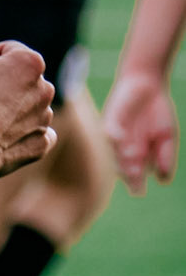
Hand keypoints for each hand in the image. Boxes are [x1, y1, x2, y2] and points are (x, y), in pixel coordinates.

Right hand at [0, 9, 55, 177]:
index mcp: (31, 61)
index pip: (5, 51)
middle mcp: (46, 87)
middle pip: (16, 78)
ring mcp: (46, 117)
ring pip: (25, 104)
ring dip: (8, 107)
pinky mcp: (42, 142)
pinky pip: (34, 132)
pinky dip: (21, 132)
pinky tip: (3, 135)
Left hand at [103, 68, 177, 194]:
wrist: (147, 85)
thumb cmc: (157, 113)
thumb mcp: (167, 136)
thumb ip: (166, 157)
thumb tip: (163, 180)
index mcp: (138, 160)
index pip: (134, 179)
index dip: (135, 185)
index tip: (138, 190)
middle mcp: (124, 151)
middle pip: (122, 169)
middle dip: (126, 173)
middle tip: (134, 175)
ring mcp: (116, 138)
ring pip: (113, 154)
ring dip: (120, 157)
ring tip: (132, 157)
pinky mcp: (109, 122)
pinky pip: (109, 132)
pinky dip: (114, 136)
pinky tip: (121, 137)